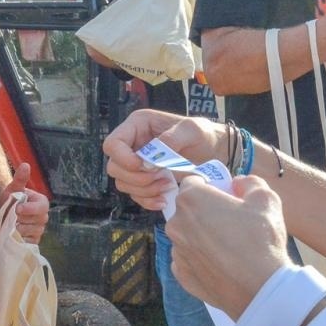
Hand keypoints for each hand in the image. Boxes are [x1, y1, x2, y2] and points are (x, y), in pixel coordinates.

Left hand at [0, 163, 49, 243]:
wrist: (3, 216)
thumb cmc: (10, 200)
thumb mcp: (12, 189)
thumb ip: (19, 179)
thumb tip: (25, 164)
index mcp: (42, 202)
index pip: (42, 206)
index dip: (30, 208)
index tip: (17, 209)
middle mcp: (44, 217)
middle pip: (38, 220)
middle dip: (22, 219)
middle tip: (11, 217)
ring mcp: (39, 230)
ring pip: (32, 232)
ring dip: (19, 229)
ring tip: (10, 225)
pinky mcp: (34, 241)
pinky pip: (29, 242)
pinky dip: (20, 239)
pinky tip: (13, 235)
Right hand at [103, 109, 226, 210]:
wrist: (213, 152)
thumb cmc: (202, 135)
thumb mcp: (193, 129)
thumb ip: (173, 137)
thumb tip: (154, 153)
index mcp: (137, 125)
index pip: (112, 144)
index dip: (122, 159)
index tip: (144, 167)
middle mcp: (132, 144)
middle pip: (114, 168)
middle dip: (137, 178)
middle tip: (162, 177)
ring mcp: (136, 164)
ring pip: (123, 184)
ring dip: (144, 190)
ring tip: (168, 185)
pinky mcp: (144, 180)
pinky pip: (135, 195)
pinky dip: (148, 200)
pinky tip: (164, 199)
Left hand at [167, 174, 292, 318]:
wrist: (260, 288)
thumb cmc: (261, 239)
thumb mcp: (265, 198)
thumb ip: (248, 183)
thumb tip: (238, 184)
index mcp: (191, 200)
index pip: (192, 182)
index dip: (210, 187)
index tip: (225, 197)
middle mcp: (176, 224)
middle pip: (188, 211)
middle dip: (205, 212)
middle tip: (230, 223)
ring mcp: (177, 252)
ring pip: (187, 237)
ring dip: (202, 237)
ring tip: (229, 247)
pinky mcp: (182, 276)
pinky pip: (189, 261)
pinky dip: (201, 260)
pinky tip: (222, 264)